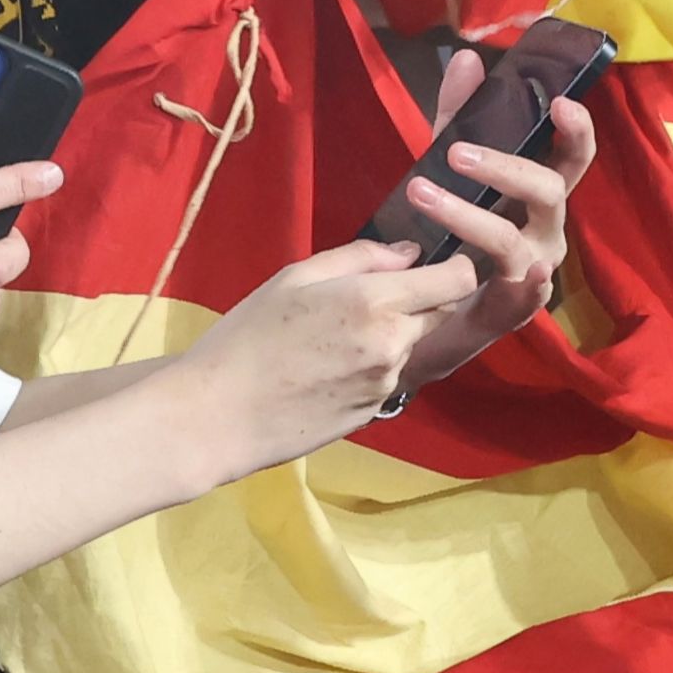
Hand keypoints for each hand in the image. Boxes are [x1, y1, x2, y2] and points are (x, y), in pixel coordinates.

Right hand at [152, 239, 477, 483]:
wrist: (214, 418)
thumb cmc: (246, 338)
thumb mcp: (295, 278)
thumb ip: (361, 258)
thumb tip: (409, 254)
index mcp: (376, 303)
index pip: (458, 279)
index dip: (456, 266)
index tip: (438, 260)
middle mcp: (393, 345)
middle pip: (440, 313)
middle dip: (421, 300)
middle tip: (371, 297)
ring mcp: (386, 384)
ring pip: (410, 345)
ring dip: (390, 335)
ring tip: (332, 337)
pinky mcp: (374, 413)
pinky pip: (387, 376)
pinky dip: (370, 366)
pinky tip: (326, 369)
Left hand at [385, 47, 595, 393]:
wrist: (426, 314)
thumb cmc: (449, 233)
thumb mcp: (450, 168)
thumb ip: (458, 117)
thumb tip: (467, 58)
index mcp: (539, 195)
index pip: (572, 157)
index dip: (576, 130)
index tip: (559, 101)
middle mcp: (547, 230)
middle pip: (549, 191)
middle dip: (505, 168)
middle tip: (454, 151)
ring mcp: (535, 270)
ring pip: (516, 239)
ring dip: (471, 215)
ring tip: (421, 194)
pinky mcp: (513, 309)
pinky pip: (527, 295)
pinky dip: (532, 283)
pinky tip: (527, 271)